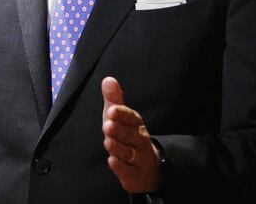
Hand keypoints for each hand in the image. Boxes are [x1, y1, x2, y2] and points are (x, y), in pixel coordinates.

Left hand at [101, 76, 161, 193]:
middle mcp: (140, 140)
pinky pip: (128, 171)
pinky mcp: (134, 175)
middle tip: (107, 125)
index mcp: (136, 124)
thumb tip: (108, 79)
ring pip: (129, 153)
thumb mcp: (120, 118)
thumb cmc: (128, 137)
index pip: (131, 117)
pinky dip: (121, 167)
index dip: (122, 114)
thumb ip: (114, 100)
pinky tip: (112, 161)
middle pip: (130, 135)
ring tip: (108, 142)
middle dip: (119, 130)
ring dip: (118, 148)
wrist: (148, 168)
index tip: (112, 109)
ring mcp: (138, 158)